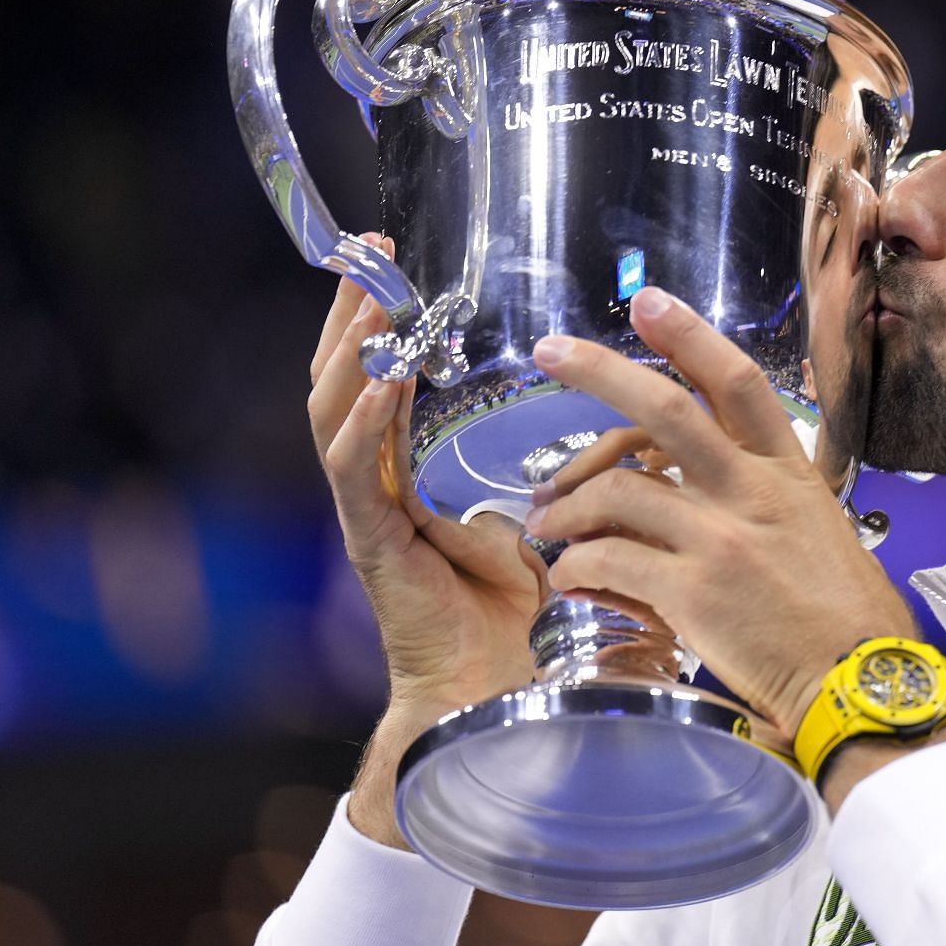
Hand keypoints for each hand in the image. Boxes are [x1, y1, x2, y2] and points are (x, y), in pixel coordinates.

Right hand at [308, 236, 544, 723]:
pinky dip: (367, 423)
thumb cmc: (527, 620)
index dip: (382, 325)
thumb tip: (609, 442)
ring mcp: (369, 514)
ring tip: (366, 298)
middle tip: (367, 252)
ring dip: (351, 352)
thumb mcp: (548, 529)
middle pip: (344, 383)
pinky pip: (357, 472)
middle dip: (353, 316)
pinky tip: (381, 383)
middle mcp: (379, 488)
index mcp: (409, 479)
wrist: (500, 694)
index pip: (380, 383)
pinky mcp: (373, 544)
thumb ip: (563, 482)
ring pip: (336, 415)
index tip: (392, 263)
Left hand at [525, 286, 916, 741]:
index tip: (649, 303)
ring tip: (547, 523)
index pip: (736, 382)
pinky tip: (569, 577)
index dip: (689, 335)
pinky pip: (608, 559)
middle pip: (663, 409)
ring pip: (618, 490)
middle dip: (598, 371)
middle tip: (548, 351)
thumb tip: (712, 492)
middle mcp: (751, 491)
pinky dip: (577, 564)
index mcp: (788, 472)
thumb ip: (766, 500)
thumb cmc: (848, 618)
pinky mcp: (691, 591)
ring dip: (568, 504)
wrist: (861, 681)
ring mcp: (720, 538)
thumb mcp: (819, 531)